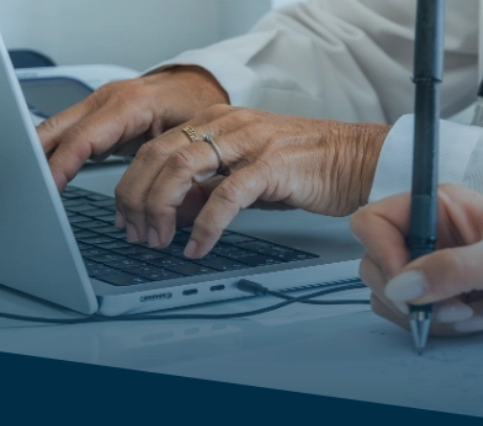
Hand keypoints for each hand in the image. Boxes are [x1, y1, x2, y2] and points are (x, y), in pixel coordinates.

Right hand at [37, 67, 228, 189]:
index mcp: (129, 104)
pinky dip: (56, 155)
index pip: (81, 137)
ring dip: (42, 158)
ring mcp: (97, 105)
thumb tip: (174, 214)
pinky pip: (67, 134)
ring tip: (33, 189)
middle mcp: (106, 100)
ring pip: (55, 130)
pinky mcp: (95, 116)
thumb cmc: (196, 105)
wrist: (195, 84)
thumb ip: (174, 170)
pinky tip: (49, 176)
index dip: (61, 166)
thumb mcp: (190, 138)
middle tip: (28, 191)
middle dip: (36, 159)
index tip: (49, 190)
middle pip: (55, 129)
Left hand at [112, 106, 388, 257]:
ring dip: (160, 209)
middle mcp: (227, 124)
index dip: (131, 185)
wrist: (357, 159)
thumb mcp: (245, 172)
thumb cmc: (307, 167)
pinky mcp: (271, 165)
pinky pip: (225, 196)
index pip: (154, 147)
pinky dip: (205, 226)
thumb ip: (208, 186)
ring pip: (181, 168)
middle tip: (135, 234)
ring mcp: (248, 142)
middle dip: (136, 199)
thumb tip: (173, 212)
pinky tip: (198, 247)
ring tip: (160, 241)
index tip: (125, 218)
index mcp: (216, 120)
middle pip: (157, 155)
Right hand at [350, 184, 482, 335]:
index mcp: (437, 206)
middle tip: (456, 307)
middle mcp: (430, 232)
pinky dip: (445, 325)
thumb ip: (449, 271)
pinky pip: (420, 315)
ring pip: (396, 298)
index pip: (373, 222)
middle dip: (413, 298)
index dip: (382, 255)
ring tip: (476, 312)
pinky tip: (482, 316)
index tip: (410, 285)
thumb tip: (399, 287)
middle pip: (377, 267)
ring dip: (432, 316)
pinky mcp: (446, 291)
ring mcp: (435, 263)